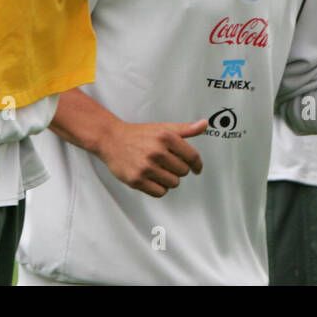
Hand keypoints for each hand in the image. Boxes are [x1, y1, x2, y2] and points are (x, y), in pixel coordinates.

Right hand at [51, 90, 205, 197]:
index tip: (197, 169)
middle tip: (167, 163)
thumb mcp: (163, 128)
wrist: (111, 139)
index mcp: (166, 137)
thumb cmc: (139, 134)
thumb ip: (186, 129)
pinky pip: (160, 192)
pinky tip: (153, 178)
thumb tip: (205, 124)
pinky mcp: (136, 180)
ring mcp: (146, 167)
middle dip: (178, 169)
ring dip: (169, 179)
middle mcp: (156, 152)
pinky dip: (159, 188)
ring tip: (159, 170)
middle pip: (183, 172)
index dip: (197, 164)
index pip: (192, 157)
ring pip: (173, 183)